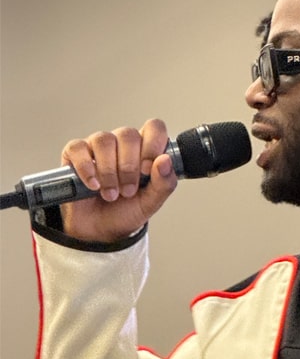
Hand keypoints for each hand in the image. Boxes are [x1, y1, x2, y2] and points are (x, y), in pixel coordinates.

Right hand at [60, 118, 176, 242]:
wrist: (100, 231)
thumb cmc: (125, 212)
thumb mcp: (151, 203)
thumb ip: (164, 183)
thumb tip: (165, 160)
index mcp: (144, 150)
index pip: (154, 127)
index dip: (152, 145)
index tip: (147, 171)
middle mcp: (121, 144)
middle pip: (128, 134)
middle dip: (129, 168)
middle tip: (127, 191)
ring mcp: (97, 146)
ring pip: (104, 140)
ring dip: (109, 172)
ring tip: (110, 194)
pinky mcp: (75, 153)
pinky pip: (79, 149)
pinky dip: (86, 169)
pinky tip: (93, 185)